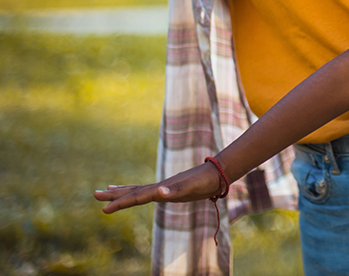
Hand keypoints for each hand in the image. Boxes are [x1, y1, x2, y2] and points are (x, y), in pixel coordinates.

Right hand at [94, 162, 223, 213]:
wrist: (218, 173)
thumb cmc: (204, 181)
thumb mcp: (189, 188)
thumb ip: (174, 191)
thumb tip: (158, 192)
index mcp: (160, 189)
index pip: (135, 197)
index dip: (120, 203)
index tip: (103, 209)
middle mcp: (159, 187)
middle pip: (132, 191)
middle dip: (114, 195)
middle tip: (94, 194)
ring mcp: (164, 187)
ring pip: (138, 190)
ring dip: (123, 192)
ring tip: (107, 190)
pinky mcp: (170, 190)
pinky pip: (149, 193)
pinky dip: (139, 193)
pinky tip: (138, 194)